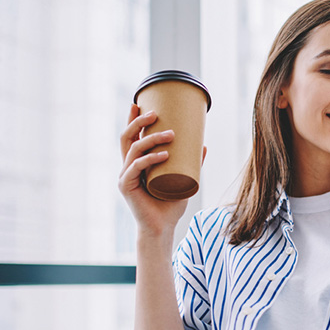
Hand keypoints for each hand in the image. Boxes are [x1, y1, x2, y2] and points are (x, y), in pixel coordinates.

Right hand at [118, 104, 201, 234]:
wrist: (163, 227)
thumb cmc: (171, 204)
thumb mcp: (184, 178)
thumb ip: (192, 162)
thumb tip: (204, 144)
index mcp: (137, 163)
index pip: (132, 137)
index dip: (133, 119)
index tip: (139, 103)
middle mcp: (127, 166)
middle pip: (128, 137)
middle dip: (139, 122)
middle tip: (155, 113)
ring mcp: (125, 176)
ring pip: (134, 149)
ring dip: (152, 139)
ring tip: (171, 134)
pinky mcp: (126, 186)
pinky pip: (136, 167)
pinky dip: (150, 159)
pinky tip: (164, 154)